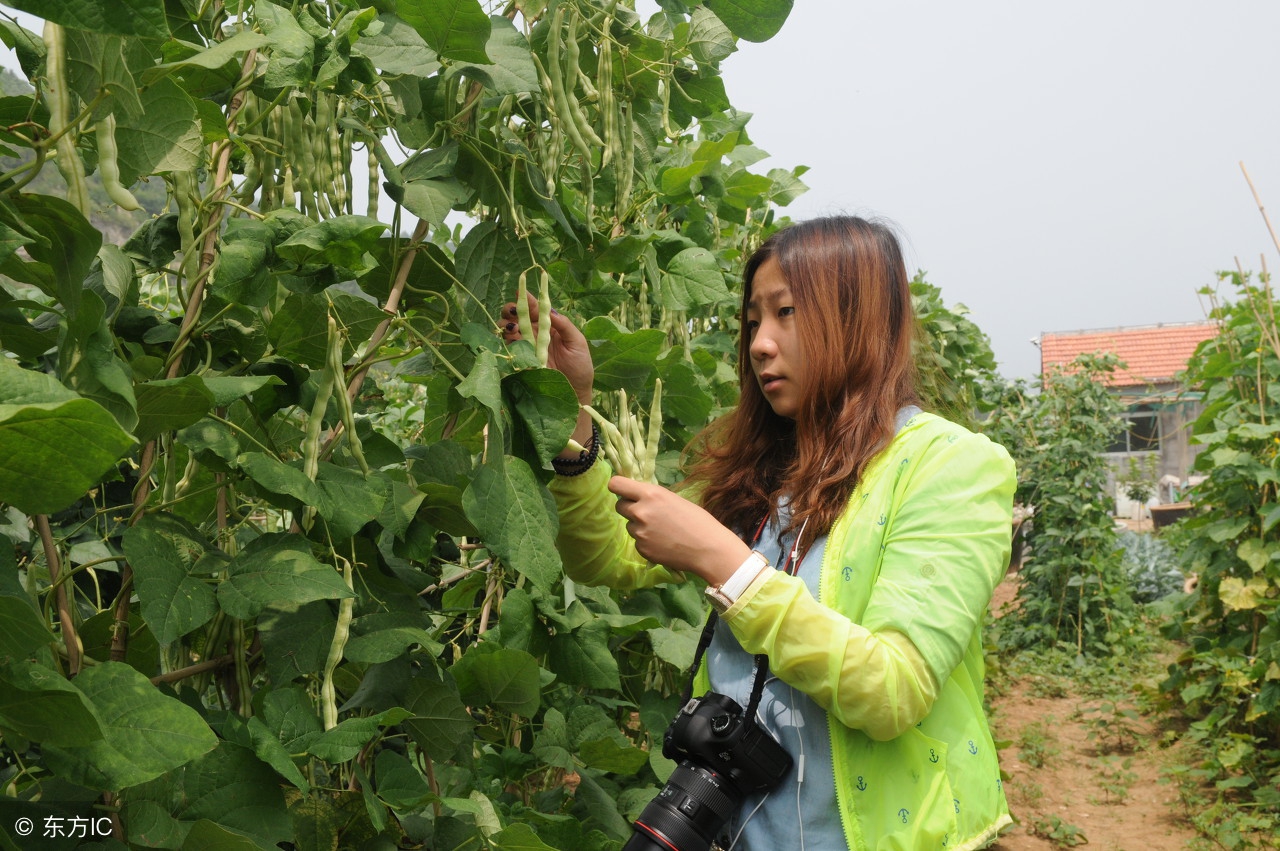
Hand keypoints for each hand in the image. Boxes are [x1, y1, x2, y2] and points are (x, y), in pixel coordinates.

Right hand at [500, 294, 593, 404]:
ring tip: (513, 328)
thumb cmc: (580, 366)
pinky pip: (508, 348)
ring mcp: (526, 347)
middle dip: (510, 310)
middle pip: (515, 316)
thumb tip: (550, 309)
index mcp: (548, 326)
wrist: (576, 392)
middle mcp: (535, 334)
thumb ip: (564, 324)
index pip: (534, 308)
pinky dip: (506, 341)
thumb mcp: (577, 342)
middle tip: (513, 312)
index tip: (520, 290)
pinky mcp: (521, 361)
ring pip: (508, 330)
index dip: (526, 298)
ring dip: (506, 325)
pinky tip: (511, 340)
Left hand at [608, 476, 750, 584]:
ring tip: (661, 531)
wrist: (707, 548)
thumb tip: (637, 496)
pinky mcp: (641, 549)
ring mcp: (639, 532)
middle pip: (619, 506)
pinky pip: (637, 541)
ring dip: (639, 526)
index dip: (618, 487)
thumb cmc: (697, 520)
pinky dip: (646, 542)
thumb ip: (652, 497)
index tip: (624, 491)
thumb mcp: (673, 499)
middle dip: (629, 508)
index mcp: (650, 494)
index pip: (616, 484)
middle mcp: (640, 511)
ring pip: (629, 525)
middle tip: (646, 513)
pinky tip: (663, 543)